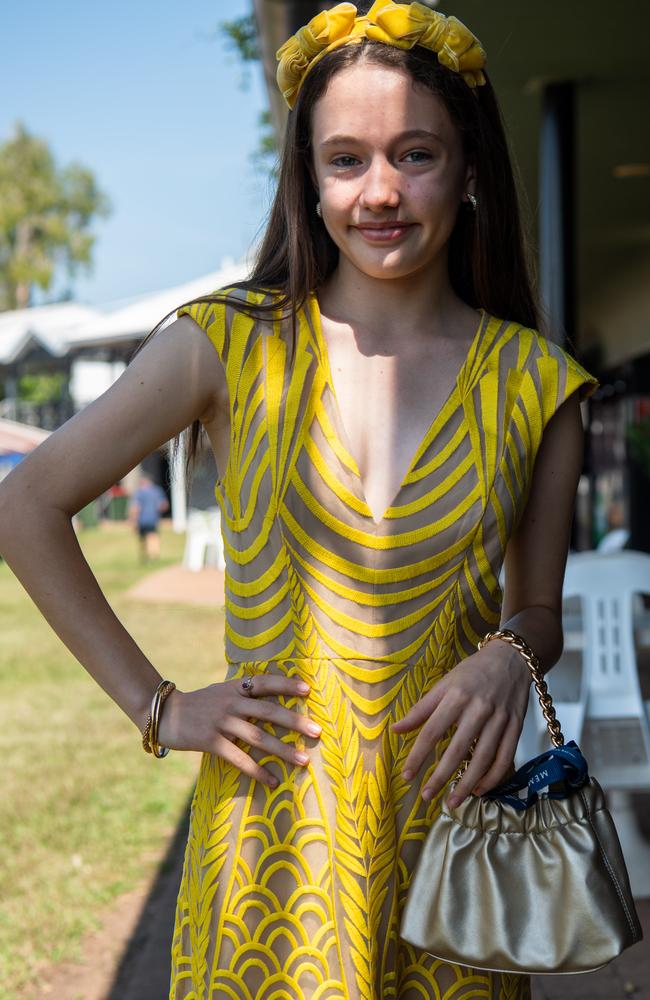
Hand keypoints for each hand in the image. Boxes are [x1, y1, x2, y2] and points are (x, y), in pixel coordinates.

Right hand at [157, 675, 321, 787]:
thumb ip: (243, 692)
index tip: (308, 690)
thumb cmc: (199, 704)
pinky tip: (272, 781)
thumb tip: (270, 694)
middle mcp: (231, 703)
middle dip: (295, 722)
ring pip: (258, 737)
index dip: (286, 685)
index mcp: (235, 688)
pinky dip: (257, 771)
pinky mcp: (211, 742)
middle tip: (317, 731)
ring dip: (283, 750)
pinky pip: (238, 758)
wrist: (165, 714)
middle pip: (268, 711)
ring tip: (303, 761)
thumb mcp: (221, 691)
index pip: (265, 683)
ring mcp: (221, 722)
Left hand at [390, 640, 531, 806]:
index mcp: (456, 696)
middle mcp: (478, 709)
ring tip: (452, 802)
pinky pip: (504, 758)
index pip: (432, 731)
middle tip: (426, 796)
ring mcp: (499, 719)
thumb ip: (421, 710)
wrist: (511, 659)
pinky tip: (479, 790)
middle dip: (441, 776)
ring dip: (467, 783)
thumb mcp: (444, 684)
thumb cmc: (472, 673)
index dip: (418, 755)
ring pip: (483, 758)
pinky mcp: (516, 727)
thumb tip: (395, 730)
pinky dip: (493, 777)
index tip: (407, 775)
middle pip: (457, 749)